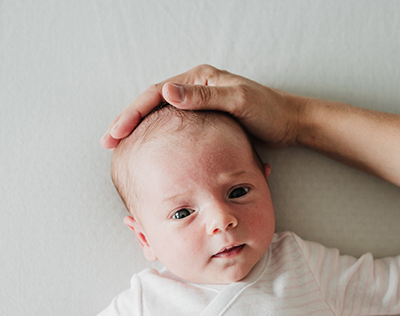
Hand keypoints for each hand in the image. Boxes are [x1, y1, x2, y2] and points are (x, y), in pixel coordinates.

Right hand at [101, 64, 302, 148]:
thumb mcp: (238, 102)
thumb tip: (167, 92)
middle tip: (109, 143)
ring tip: (122, 150)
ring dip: (141, 133)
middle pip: (152, 105)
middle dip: (129, 123)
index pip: (156, 94)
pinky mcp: (206, 121)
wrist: (290, 124)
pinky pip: (175, 130)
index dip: (132, 113)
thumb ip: (204, 97)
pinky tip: (151, 154)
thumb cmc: (269, 111)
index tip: (116, 133)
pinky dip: (159, 140)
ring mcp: (200, 106)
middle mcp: (196, 89)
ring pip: (161, 119)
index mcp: (199, 79)